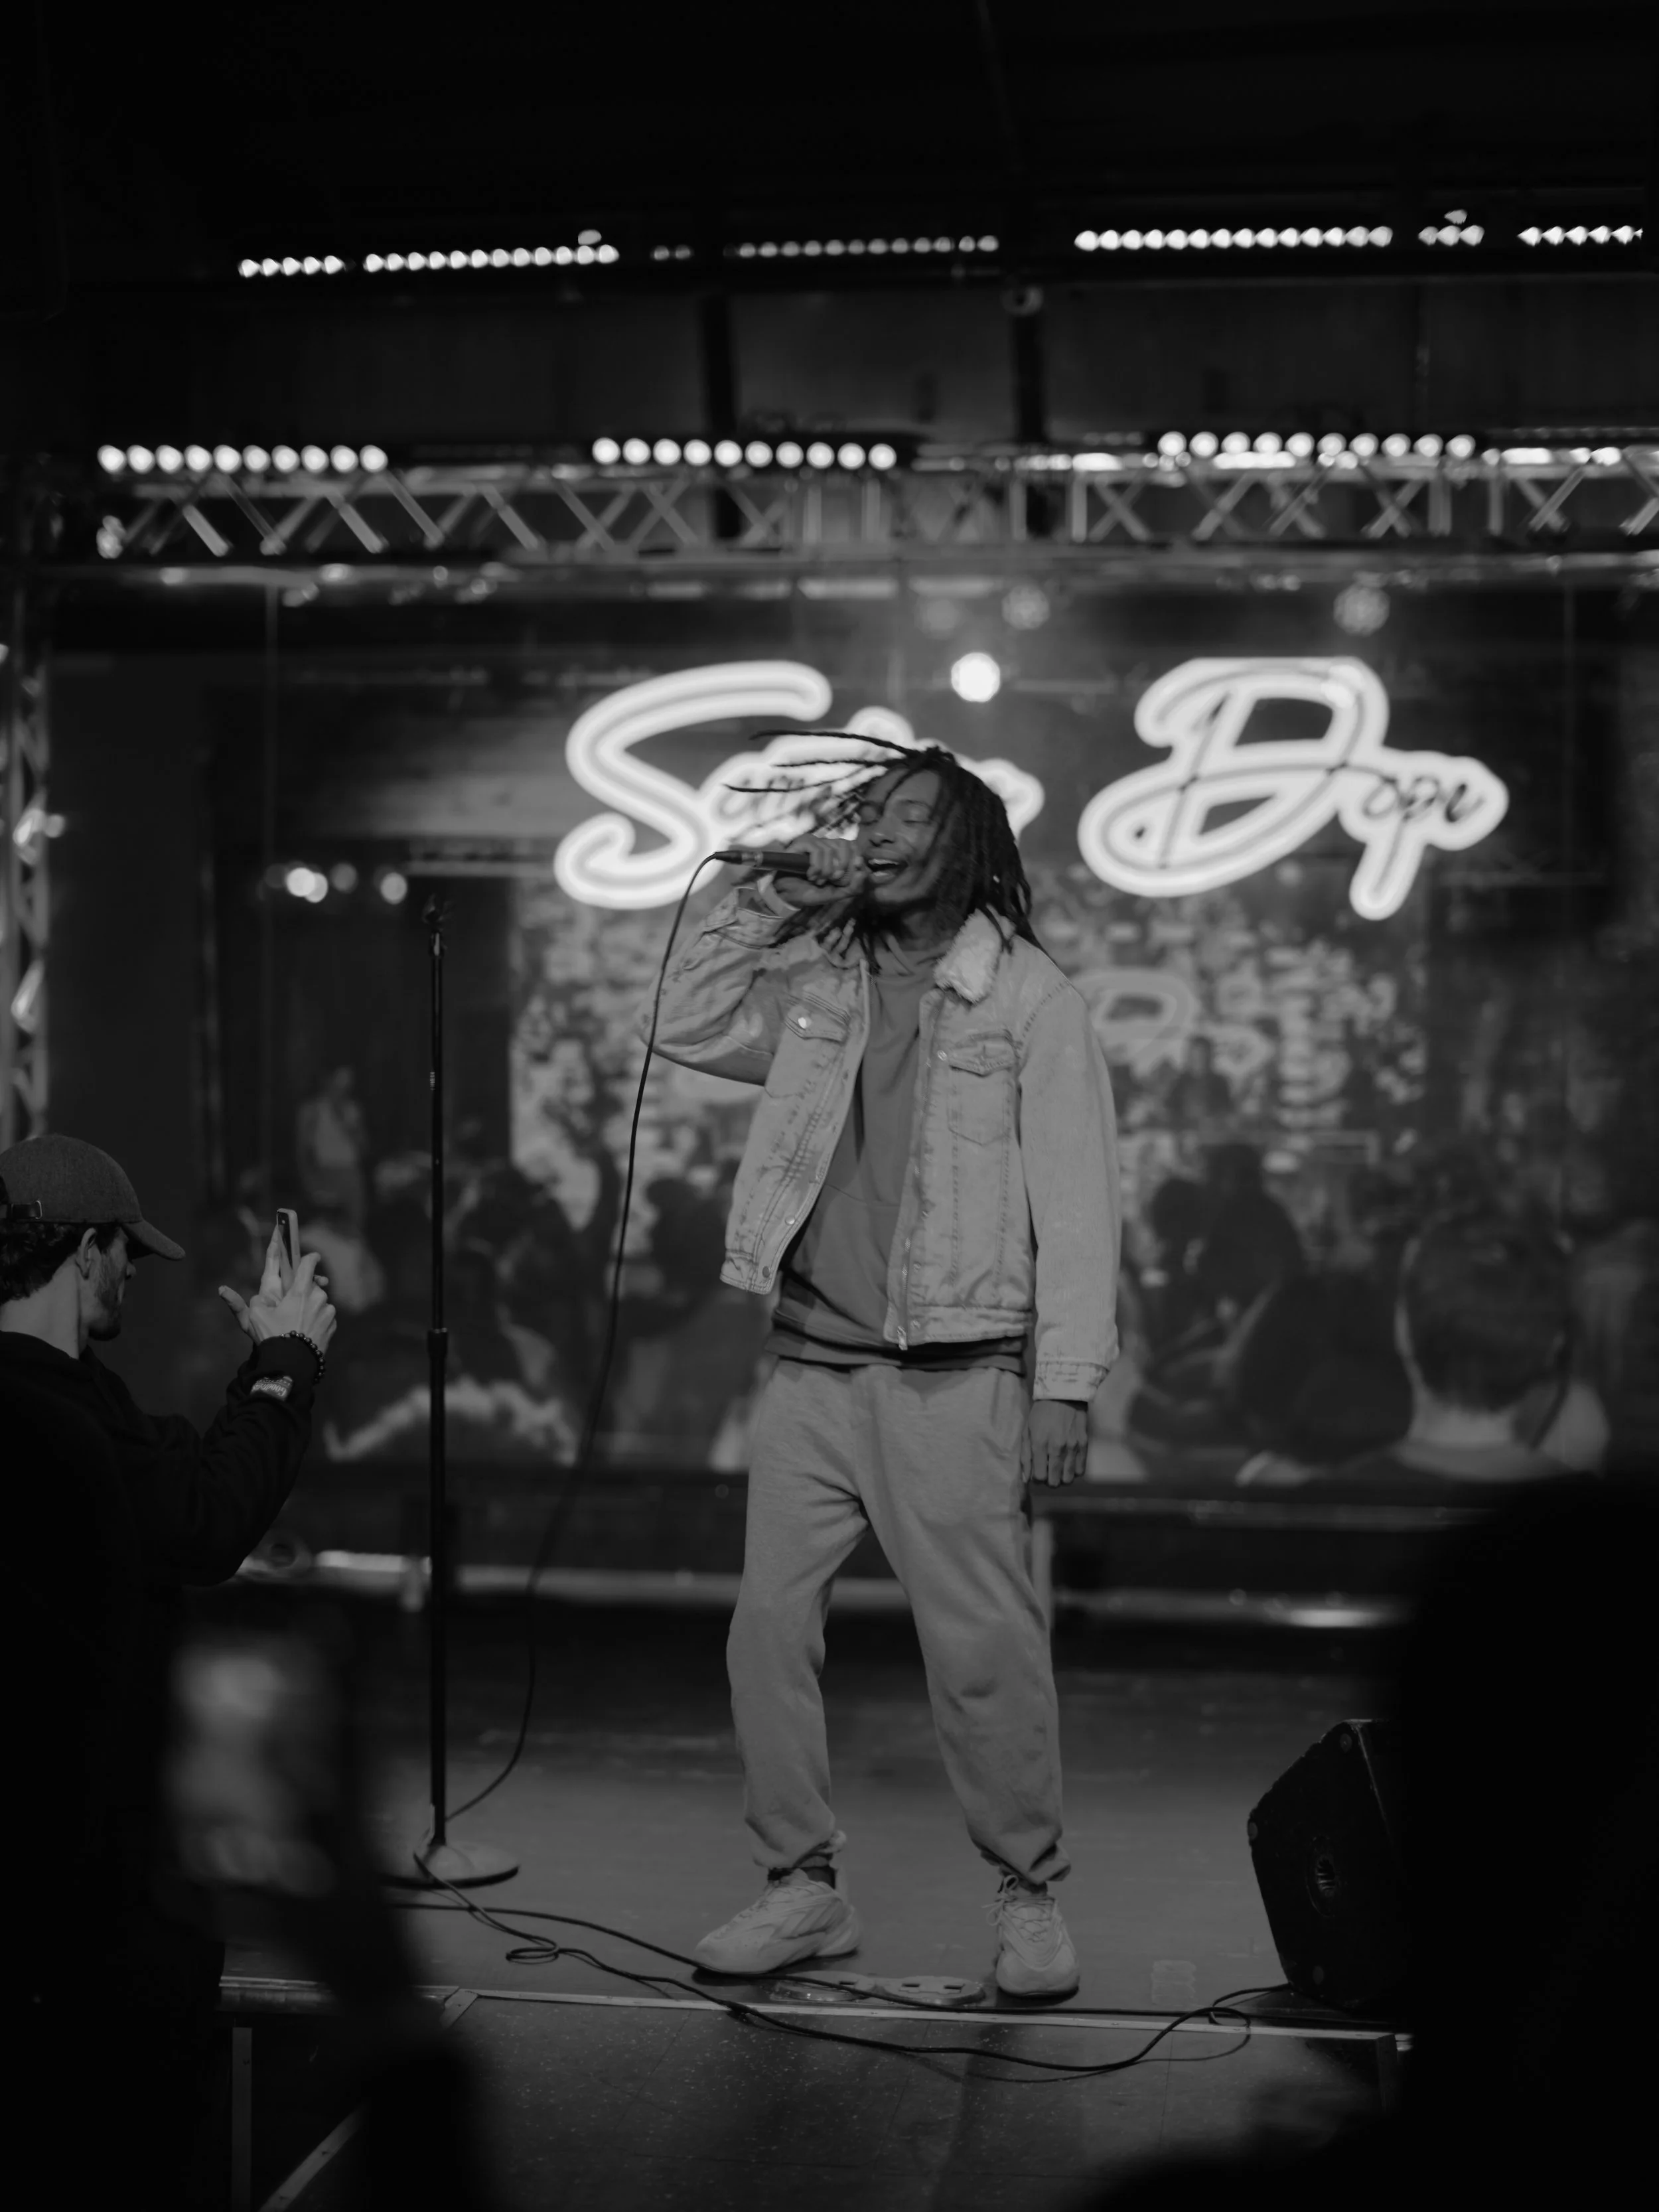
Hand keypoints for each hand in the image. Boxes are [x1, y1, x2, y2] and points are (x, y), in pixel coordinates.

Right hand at [220, 1232, 338, 1357]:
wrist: (291, 1364)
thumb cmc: (273, 1336)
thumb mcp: (254, 1317)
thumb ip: (249, 1301)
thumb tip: (233, 1292)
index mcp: (301, 1291)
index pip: (308, 1265)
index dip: (310, 1258)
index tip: (312, 1256)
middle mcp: (319, 1299)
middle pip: (313, 1287)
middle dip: (304, 1292)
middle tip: (291, 1304)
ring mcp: (328, 1313)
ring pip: (320, 1303)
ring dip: (312, 1307)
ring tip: (296, 1322)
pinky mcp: (332, 1327)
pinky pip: (325, 1318)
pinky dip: (317, 1320)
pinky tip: (305, 1332)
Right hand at [766, 834, 869, 909]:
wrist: (787, 896)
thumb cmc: (810, 892)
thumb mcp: (836, 893)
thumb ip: (853, 887)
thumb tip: (863, 872)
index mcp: (836, 852)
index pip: (854, 846)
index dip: (854, 861)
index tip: (845, 878)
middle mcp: (826, 843)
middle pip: (845, 845)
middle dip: (841, 868)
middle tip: (831, 880)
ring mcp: (814, 841)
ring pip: (830, 850)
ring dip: (825, 871)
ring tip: (816, 880)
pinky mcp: (802, 843)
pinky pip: (817, 851)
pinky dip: (816, 867)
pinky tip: (810, 875)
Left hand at [1020, 1400, 1088, 1486]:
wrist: (1064, 1395)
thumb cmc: (1041, 1413)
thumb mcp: (1027, 1431)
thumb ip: (1025, 1456)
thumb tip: (1026, 1479)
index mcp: (1039, 1444)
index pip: (1039, 1476)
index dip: (1037, 1477)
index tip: (1038, 1471)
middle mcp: (1057, 1448)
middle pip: (1054, 1481)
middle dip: (1050, 1480)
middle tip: (1048, 1471)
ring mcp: (1072, 1447)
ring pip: (1068, 1478)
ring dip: (1062, 1477)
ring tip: (1059, 1468)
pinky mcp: (1084, 1444)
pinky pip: (1081, 1469)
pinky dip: (1074, 1471)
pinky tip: (1070, 1464)